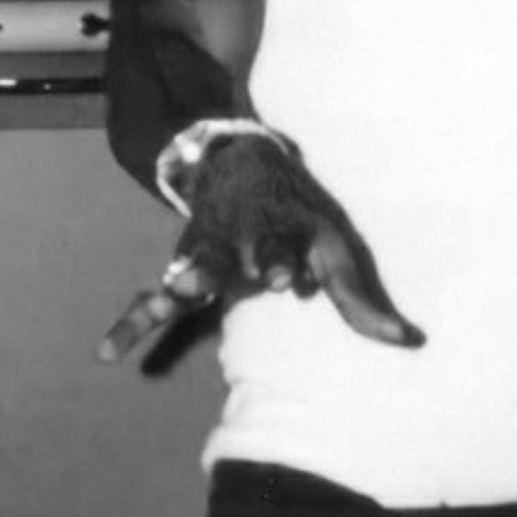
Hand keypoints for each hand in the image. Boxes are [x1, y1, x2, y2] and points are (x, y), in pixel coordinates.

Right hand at [98, 135, 424, 360]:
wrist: (237, 163)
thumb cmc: (296, 217)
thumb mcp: (331, 245)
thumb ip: (359, 299)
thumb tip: (409, 342)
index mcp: (282, 230)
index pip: (284, 246)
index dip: (286, 262)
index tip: (288, 280)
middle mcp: (243, 238)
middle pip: (240, 253)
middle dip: (244, 264)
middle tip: (245, 276)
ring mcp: (208, 252)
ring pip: (195, 265)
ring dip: (189, 277)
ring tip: (181, 289)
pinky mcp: (181, 270)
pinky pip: (150, 300)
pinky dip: (130, 325)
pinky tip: (106, 354)